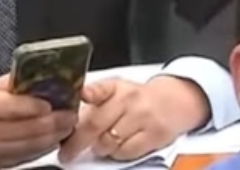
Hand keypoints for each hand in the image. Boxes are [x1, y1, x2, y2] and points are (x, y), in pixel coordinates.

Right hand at [0, 76, 77, 168]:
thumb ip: (7, 85)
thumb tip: (35, 77)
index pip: (17, 107)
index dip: (41, 106)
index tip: (57, 102)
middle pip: (28, 130)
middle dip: (55, 123)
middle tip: (71, 115)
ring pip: (28, 148)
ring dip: (51, 138)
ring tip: (65, 128)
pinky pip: (20, 160)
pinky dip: (38, 151)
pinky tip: (48, 142)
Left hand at [59, 76, 208, 162]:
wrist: (173, 101)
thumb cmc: (137, 99)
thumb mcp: (115, 92)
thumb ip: (93, 103)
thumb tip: (67, 122)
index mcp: (114, 87)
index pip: (100, 88)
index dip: (89, 93)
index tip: (82, 95)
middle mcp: (128, 99)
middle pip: (96, 123)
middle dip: (76, 141)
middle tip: (66, 152)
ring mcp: (142, 117)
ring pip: (108, 142)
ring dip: (99, 148)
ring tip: (101, 144)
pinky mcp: (154, 135)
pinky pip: (126, 152)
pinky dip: (117, 154)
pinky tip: (118, 146)